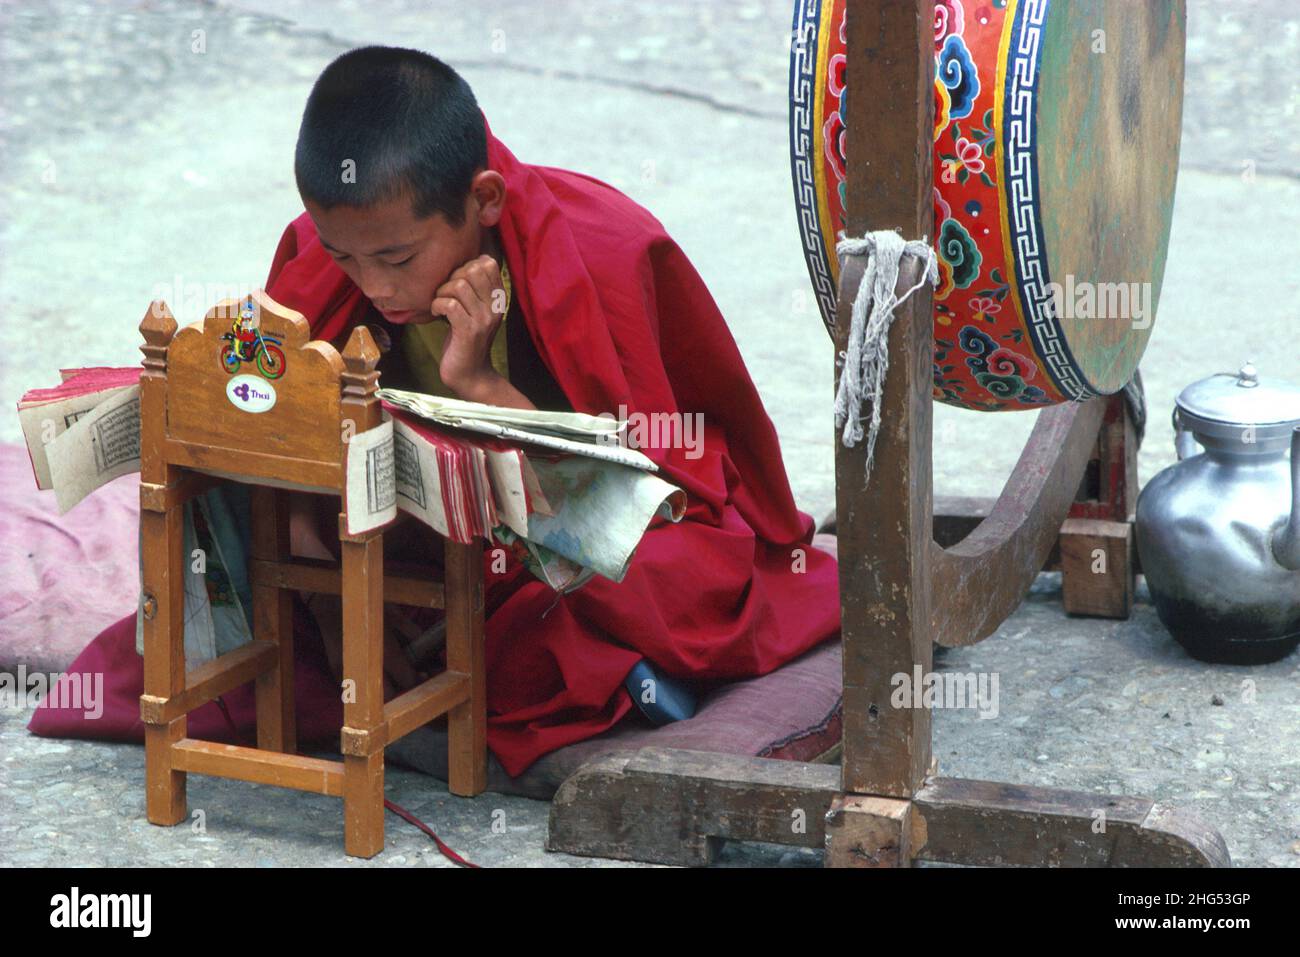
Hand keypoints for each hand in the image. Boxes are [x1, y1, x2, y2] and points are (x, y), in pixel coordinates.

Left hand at [431, 254, 506, 395]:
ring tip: (440, 305)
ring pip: (459, 285)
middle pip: (473, 269)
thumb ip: (474, 288)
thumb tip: (463, 261)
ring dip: (442, 292)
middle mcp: (495, 307)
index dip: (466, 265)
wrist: (471, 375)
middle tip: (445, 294)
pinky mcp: (469, 332)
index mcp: (498, 298)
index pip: (488, 262)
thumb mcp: (476, 310)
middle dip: (452, 277)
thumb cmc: (466, 339)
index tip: (456, 283)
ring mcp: (483, 319)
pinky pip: (449, 304)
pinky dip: (437, 305)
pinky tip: (436, 314)